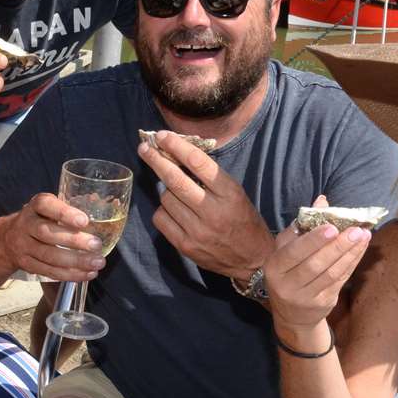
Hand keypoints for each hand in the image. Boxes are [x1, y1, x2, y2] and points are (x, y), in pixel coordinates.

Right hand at [3, 192, 108, 280]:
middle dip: (74, 241)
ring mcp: (23, 246)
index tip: (84, 220)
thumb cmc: (40, 220)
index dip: (64, 213)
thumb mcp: (49, 209)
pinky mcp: (26, 264)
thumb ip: (69, 208)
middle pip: (47, 234)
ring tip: (97, 263)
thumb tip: (100, 204)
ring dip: (75, 262)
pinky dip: (69, 275)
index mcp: (34, 206)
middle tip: (96, 245)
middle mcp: (25, 224)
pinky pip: (48, 271)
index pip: (45, 205)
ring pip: (48, 256)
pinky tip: (86, 274)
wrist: (8, 239)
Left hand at [139, 131, 273, 278]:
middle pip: (175, 180)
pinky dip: (163, 210)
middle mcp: (213, 211)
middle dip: (156, 160)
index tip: (162, 136)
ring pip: (166, 199)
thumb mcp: (236, 193)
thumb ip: (210, 177)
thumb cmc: (244, 220)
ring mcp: (197, 231)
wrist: (253, 260)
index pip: (198, 163)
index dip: (177, 146)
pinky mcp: (186, 246)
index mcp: (229, 193)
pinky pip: (161, 219)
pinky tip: (173, 210)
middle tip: (144, 147)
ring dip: (166, 191)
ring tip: (177, 193)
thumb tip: (178, 154)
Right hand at [266, 195, 371, 333]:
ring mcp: (305, 297)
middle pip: (314, 264)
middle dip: (337, 246)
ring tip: (363, 235)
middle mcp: (286, 284)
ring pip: (331, 273)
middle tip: (355, 230)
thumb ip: (303, 226)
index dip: (313, 240)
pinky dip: (352, 263)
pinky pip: (340, 280)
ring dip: (349, 253)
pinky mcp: (323, 303)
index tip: (332, 227)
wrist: (292, 314)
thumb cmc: (289, 272)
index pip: (293, 253)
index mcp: (274, 266)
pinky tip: (361, 249)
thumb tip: (322, 201)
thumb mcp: (287, 250)